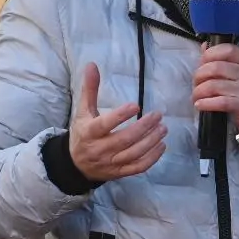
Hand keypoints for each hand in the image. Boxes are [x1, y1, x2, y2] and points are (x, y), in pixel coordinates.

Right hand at [68, 63, 166, 181]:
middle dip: (144, 127)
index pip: (105, 124)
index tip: (136, 105)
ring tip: (163, 128)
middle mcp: (100, 149)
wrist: (76, 165)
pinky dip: (152, 158)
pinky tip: (161, 146)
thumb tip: (92, 65)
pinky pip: (138, 168)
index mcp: (89, 132)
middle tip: (158, 115)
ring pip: (134, 154)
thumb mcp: (82, 111)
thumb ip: (89, 89)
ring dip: (151, 141)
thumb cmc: (82, 133)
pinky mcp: (119, 173)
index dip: (120, 116)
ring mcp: (111, 163)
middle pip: (125, 139)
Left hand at [193, 43, 238, 137]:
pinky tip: (199, 105)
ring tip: (196, 97)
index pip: (228, 50)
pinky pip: (220, 102)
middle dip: (199, 75)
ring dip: (199, 91)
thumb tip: (204, 46)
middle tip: (195, 84)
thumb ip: (222, 60)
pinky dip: (205, 103)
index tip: (201, 64)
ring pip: (214, 85)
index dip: (210, 54)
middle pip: (216, 67)